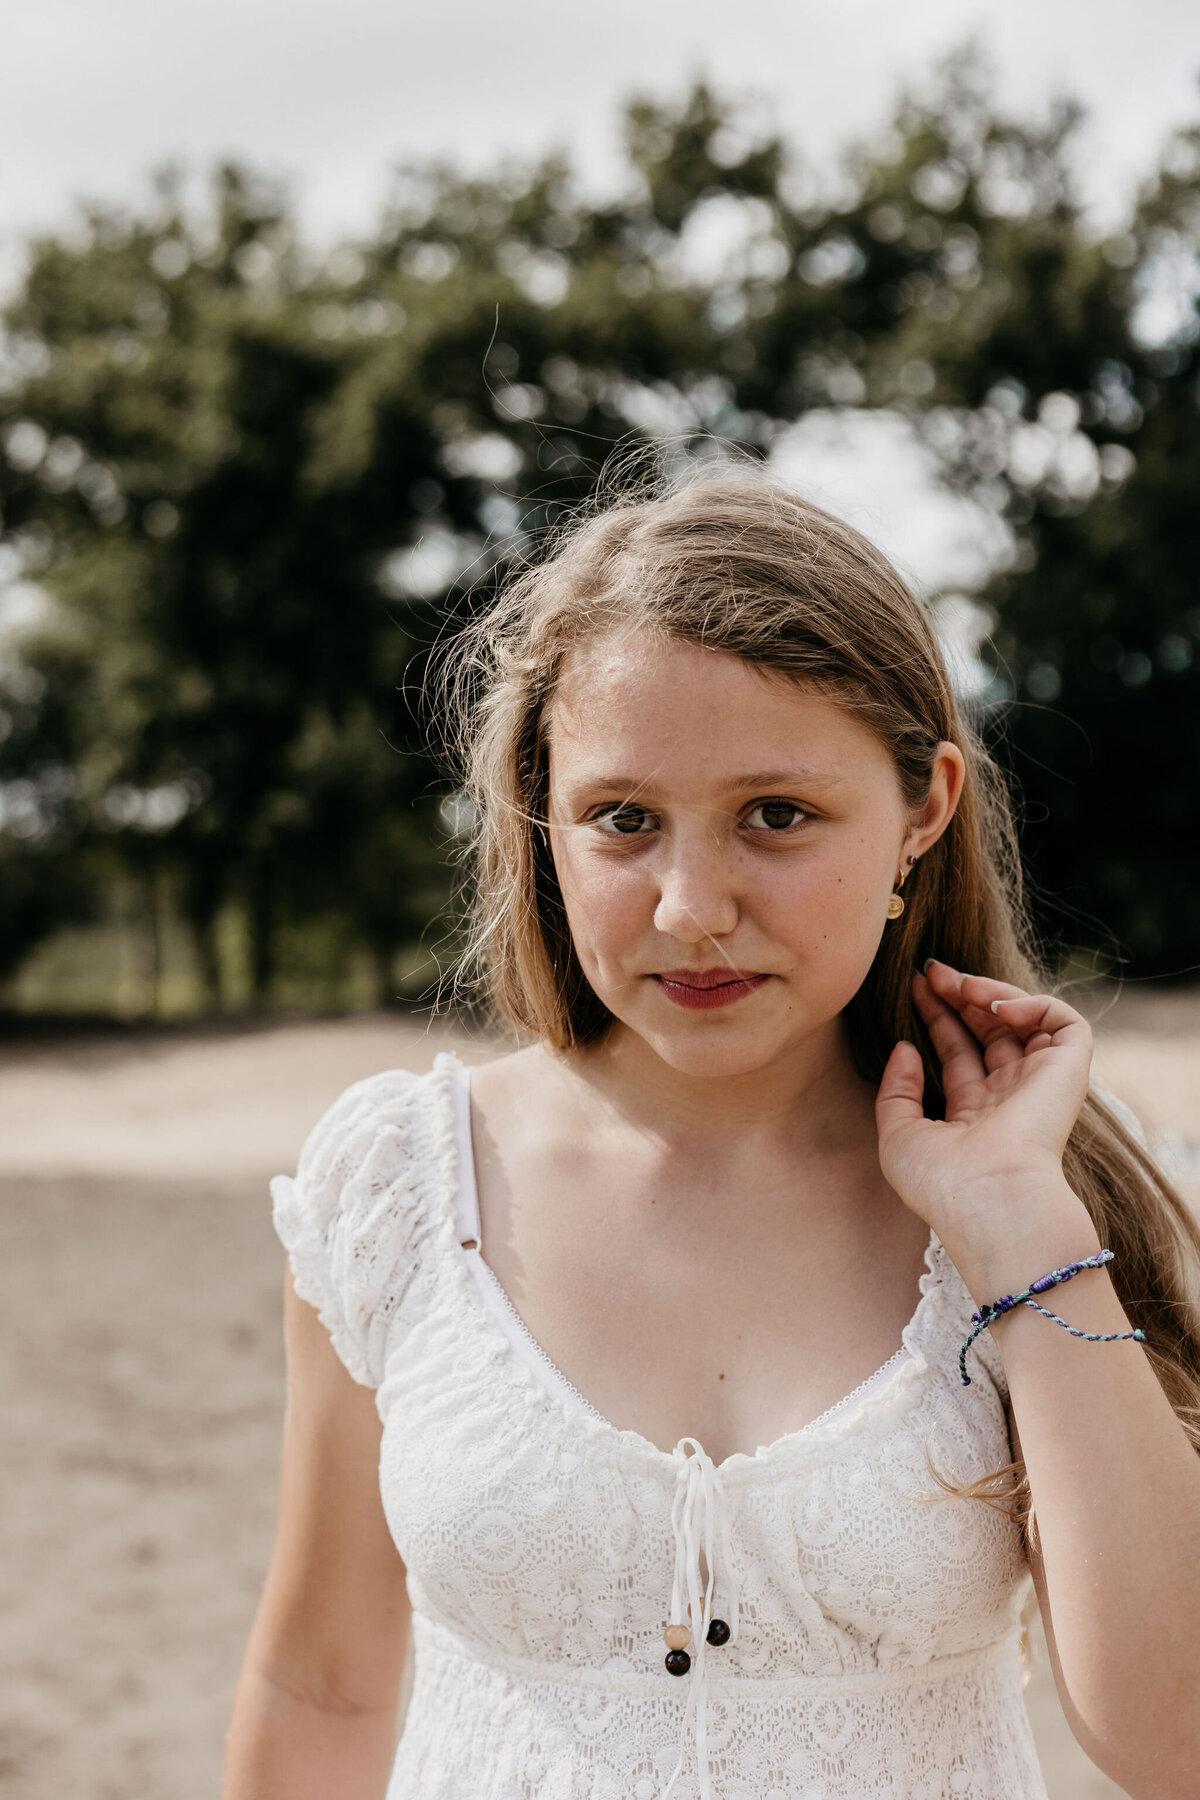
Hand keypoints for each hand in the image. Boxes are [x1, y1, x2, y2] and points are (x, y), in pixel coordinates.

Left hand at [874, 959, 1097, 1289]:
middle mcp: (1010, 1097)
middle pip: (988, 1030)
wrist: (990, 1200)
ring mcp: (1040, 1083)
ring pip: (1025, 1020)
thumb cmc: (941, 1183)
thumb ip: (896, 1091)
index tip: (912, 986)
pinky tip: (996, 1009)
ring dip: (990, 992)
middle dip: (959, 994)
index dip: (936, 1016)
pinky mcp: (1069, 1072)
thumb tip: (905, 1048)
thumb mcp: (898, 1137)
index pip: (958, 1053)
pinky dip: (1032, 1003)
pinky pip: (1063, 1021)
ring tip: (957, 983)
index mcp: (976, 1115)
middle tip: (930, 971)